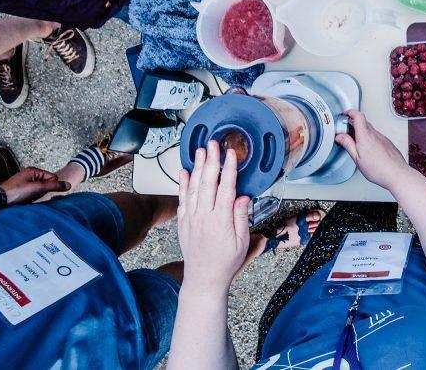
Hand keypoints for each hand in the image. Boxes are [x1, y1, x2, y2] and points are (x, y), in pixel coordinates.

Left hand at [0, 167, 70, 204]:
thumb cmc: (15, 192)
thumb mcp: (37, 188)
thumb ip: (54, 186)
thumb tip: (68, 185)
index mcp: (33, 170)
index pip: (52, 177)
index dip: (50, 186)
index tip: (40, 191)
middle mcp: (29, 174)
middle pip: (46, 184)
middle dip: (42, 192)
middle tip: (32, 195)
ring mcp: (24, 182)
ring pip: (39, 190)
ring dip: (36, 196)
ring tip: (27, 199)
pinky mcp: (20, 190)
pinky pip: (32, 194)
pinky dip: (30, 198)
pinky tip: (24, 201)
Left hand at [177, 140, 250, 294]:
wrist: (204, 280)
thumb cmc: (225, 263)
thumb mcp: (242, 242)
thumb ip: (242, 217)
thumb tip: (243, 197)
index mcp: (221, 220)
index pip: (226, 188)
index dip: (229, 169)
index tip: (231, 154)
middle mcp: (204, 217)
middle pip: (207, 182)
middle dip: (211, 160)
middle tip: (213, 144)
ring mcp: (191, 219)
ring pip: (193, 187)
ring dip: (197, 167)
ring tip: (200, 151)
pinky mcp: (183, 223)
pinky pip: (182, 199)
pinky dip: (182, 184)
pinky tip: (184, 172)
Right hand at [335, 110, 411, 189]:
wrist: (397, 174)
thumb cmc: (379, 169)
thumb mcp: (357, 158)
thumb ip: (348, 145)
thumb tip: (340, 136)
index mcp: (365, 136)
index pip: (357, 116)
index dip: (349, 112)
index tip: (344, 114)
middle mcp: (375, 134)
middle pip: (363, 122)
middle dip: (353, 124)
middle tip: (346, 132)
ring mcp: (383, 138)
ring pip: (370, 130)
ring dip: (362, 132)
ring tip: (357, 144)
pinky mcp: (387, 143)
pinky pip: (376, 136)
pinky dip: (369, 138)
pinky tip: (368, 150)